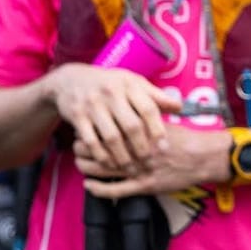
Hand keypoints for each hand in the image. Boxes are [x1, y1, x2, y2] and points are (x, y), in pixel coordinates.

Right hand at [50, 63, 181, 175]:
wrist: (70, 80)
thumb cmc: (111, 85)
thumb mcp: (133, 83)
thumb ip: (155, 96)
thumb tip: (179, 107)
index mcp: (129, 84)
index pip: (148, 109)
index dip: (158, 129)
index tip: (164, 147)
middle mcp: (111, 93)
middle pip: (131, 126)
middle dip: (142, 148)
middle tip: (149, 163)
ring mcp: (92, 105)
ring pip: (111, 136)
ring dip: (123, 156)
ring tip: (132, 169)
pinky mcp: (77, 116)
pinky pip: (91, 140)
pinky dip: (102, 155)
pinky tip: (110, 164)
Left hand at [77, 123, 229, 199]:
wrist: (205, 158)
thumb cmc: (186, 139)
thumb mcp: (162, 122)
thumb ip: (142, 118)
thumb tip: (124, 110)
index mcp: (139, 132)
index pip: (105, 129)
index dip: (91, 129)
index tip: (86, 128)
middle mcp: (136, 150)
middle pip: (99, 148)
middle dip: (84, 148)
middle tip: (78, 146)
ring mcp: (140, 170)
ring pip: (102, 169)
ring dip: (86, 167)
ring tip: (81, 163)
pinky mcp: (145, 186)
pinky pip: (116, 190)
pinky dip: (99, 189)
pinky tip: (89, 185)